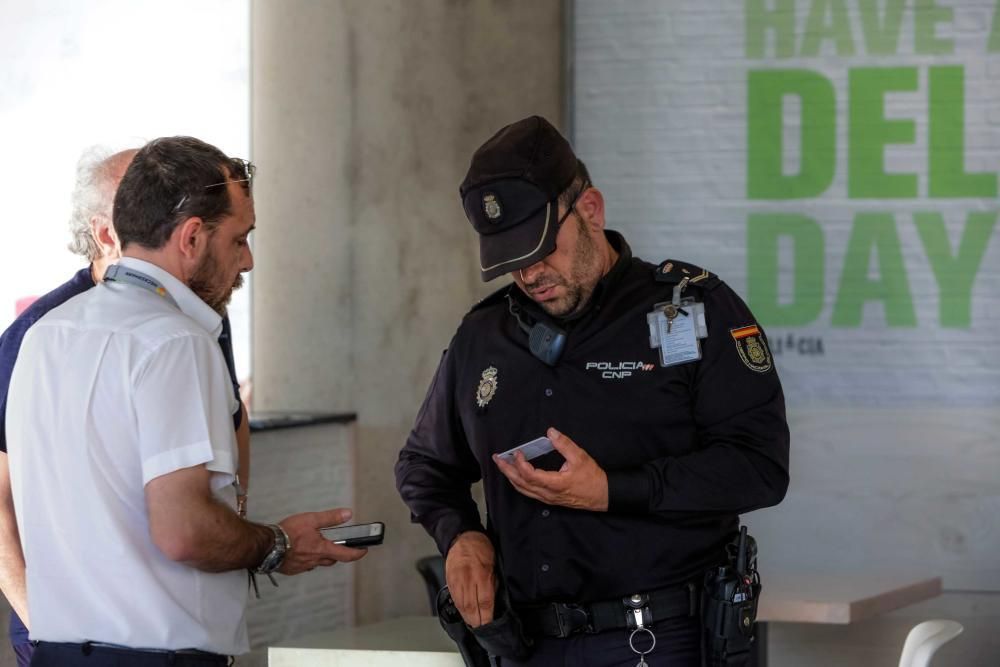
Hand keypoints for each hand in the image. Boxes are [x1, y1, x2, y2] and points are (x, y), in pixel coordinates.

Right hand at [277, 508, 367, 574]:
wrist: (265, 546)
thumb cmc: (287, 533)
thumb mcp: (311, 519)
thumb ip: (331, 518)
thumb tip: (347, 514)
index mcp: (321, 549)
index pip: (346, 555)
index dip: (358, 553)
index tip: (364, 550)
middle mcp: (314, 561)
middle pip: (332, 560)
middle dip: (337, 554)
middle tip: (339, 546)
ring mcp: (302, 567)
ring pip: (317, 563)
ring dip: (320, 556)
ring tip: (316, 545)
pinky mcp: (292, 569)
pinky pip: (304, 566)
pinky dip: (307, 559)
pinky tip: (301, 551)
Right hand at [445, 531, 495, 626]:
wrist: (462, 537)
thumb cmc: (481, 547)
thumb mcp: (493, 563)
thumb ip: (492, 582)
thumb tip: (493, 599)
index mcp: (481, 574)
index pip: (485, 601)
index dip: (487, 616)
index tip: (489, 624)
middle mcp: (467, 579)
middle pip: (471, 606)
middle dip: (476, 620)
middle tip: (481, 629)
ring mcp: (457, 580)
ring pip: (461, 605)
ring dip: (467, 617)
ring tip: (473, 624)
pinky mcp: (449, 581)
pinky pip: (454, 598)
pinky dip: (460, 608)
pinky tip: (464, 613)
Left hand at [493, 428, 608, 510]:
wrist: (602, 496)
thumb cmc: (592, 477)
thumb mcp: (580, 457)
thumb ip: (565, 444)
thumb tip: (551, 432)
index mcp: (554, 484)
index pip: (529, 475)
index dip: (520, 464)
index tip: (517, 452)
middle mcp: (547, 493)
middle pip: (520, 484)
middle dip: (507, 470)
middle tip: (497, 458)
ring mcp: (547, 498)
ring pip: (523, 490)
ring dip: (511, 477)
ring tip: (503, 465)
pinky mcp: (549, 499)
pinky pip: (529, 492)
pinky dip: (519, 483)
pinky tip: (516, 476)